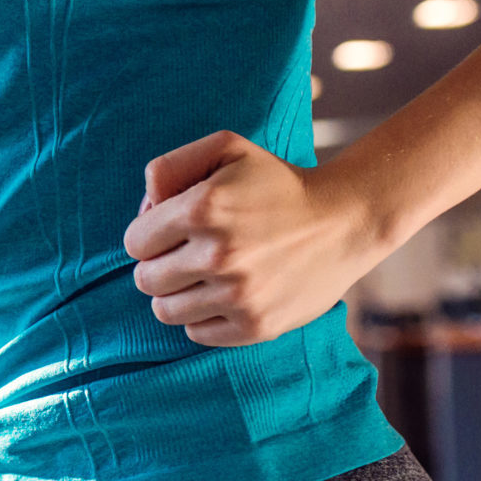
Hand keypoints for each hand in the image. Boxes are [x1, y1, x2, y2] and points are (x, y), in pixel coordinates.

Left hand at [121, 131, 381, 346]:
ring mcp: (238, 295)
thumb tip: (145, 207)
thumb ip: (170, 167)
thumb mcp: (226, 148)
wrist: (346, 222)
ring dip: (177, 293)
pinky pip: (196, 333)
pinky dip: (202, 316)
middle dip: (158, 265)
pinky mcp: (256, 326)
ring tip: (203, 276)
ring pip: (165, 310)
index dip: (148, 235)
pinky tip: (222, 295)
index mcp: (202, 209)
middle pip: (145, 279)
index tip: (172, 230)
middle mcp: (218, 255)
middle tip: (187, 253)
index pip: (135, 243)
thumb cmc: (277, 183)